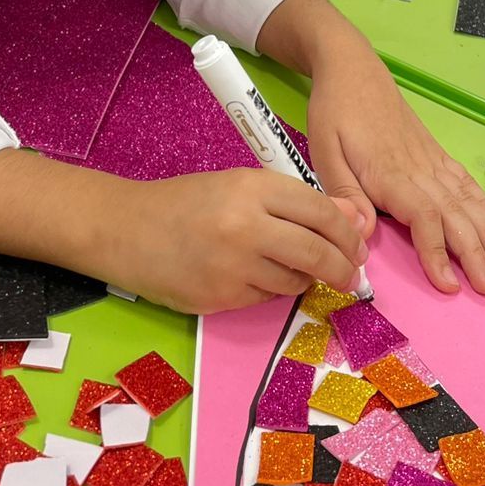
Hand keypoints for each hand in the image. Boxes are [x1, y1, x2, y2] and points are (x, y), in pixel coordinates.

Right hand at [114, 169, 367, 314]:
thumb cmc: (185, 203)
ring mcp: (233, 265)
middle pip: (317, 252)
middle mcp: (246, 225)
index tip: (357, 245)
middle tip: (351, 275)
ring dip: (303, 279)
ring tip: (289, 268)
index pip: (321, 211)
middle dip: (343, 268)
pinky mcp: (221, 297)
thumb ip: (294, 203)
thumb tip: (351, 220)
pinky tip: (253, 276)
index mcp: (252, 187)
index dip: (347, 233)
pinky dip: (271, 290)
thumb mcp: (238, 187)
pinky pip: (267, 298)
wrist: (127, 230)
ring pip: (296, 281)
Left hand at [306, 38, 484, 295]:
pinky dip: (484, 207)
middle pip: (455, 217)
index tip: (450, 285)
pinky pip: (465, 183)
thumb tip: (364, 236)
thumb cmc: (335, 113)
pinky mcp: (435, 153)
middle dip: (476, 254)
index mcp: (391, 174)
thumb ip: (346, 195)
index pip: (424, 220)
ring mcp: (432, 160)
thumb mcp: (325, 153)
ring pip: (466, 202)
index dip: (438, 254)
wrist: (353, 69)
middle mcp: (420, 170)